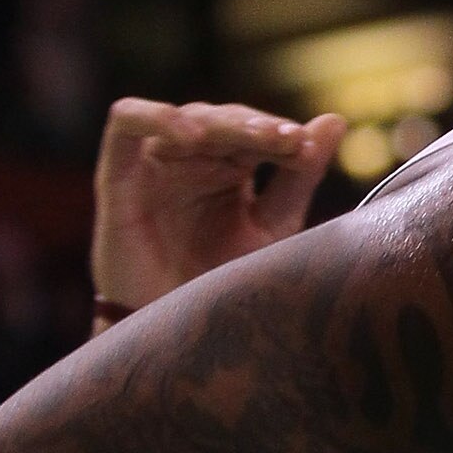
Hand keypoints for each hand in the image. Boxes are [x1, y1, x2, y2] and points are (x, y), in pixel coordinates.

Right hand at [91, 99, 345, 311]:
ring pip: (186, 116)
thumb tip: (334, 121)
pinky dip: (155, 116)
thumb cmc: (221, 283)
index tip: (307, 150)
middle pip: (225, 120)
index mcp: (229, 168)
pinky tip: (191, 134)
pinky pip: (125, 122)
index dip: (281, 135)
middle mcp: (192, 159)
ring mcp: (155, 164)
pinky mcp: (118, 174)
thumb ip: (298, 177)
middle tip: (288, 141)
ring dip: (223, 122)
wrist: (174, 335)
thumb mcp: (271, 229)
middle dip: (259, 128)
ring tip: (255, 138)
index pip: (256, 132)